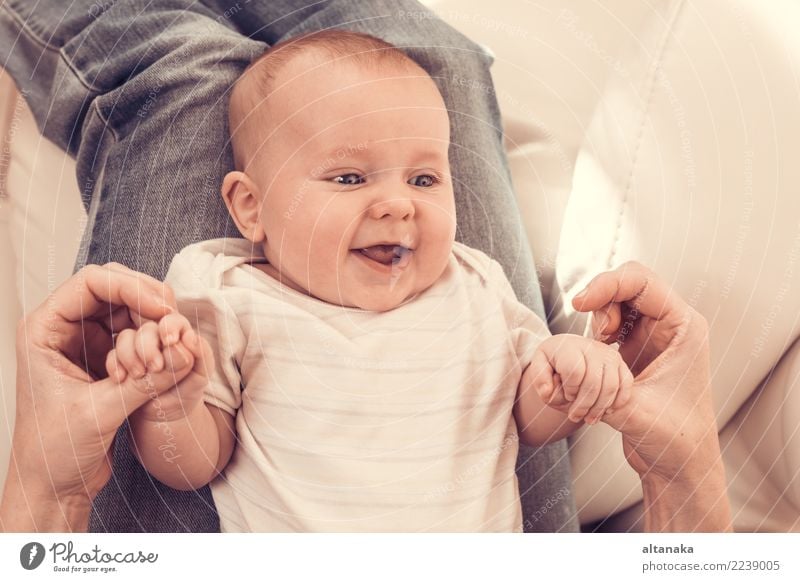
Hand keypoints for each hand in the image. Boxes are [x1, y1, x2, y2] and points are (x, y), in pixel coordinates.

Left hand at [1, 263, 196, 530]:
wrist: (53, 485)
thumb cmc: (55, 449)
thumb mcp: (101, 412)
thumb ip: (144, 381)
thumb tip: (184, 354)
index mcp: (45, 329)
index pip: (91, 283)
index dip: (130, 288)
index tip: (162, 309)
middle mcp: (64, 328)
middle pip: (112, 287)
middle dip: (146, 298)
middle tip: (173, 317)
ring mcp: (86, 341)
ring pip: (128, 308)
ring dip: (153, 320)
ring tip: (170, 343)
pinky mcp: (104, 358)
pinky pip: (136, 332)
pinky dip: (154, 338)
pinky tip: (165, 355)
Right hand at [106, 313, 211, 423]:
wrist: (168, 414)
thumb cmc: (188, 390)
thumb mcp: (201, 375)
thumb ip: (201, 355)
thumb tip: (190, 337)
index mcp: (180, 335)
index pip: (173, 320)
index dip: (170, 326)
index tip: (169, 341)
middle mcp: (157, 338)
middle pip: (147, 328)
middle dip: (148, 346)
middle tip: (155, 367)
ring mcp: (137, 349)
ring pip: (126, 337)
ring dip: (129, 355)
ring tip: (138, 375)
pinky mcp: (121, 362)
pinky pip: (112, 355)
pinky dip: (114, 365)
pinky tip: (120, 379)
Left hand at [527, 334, 632, 424]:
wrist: (570, 357)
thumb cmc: (554, 366)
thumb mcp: (540, 371)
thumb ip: (540, 380)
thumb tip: (548, 391)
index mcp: (567, 346)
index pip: (574, 371)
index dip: (570, 389)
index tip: (566, 395)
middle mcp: (591, 346)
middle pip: (593, 382)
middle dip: (584, 405)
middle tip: (575, 417)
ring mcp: (608, 354)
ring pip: (611, 386)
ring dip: (600, 408)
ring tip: (589, 419)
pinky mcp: (620, 363)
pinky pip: (626, 385)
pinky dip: (617, 402)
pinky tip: (605, 412)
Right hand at [570, 261, 717, 481]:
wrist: (679, 463)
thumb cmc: (672, 437)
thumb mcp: (632, 408)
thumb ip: (601, 383)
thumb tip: (571, 359)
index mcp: (683, 326)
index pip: (641, 282)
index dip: (606, 284)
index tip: (579, 305)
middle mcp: (672, 324)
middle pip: (629, 284)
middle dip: (601, 298)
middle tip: (593, 331)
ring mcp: (655, 334)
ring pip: (618, 301)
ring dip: (598, 316)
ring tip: (598, 346)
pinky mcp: (639, 348)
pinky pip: (613, 321)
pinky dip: (597, 329)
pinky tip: (596, 351)